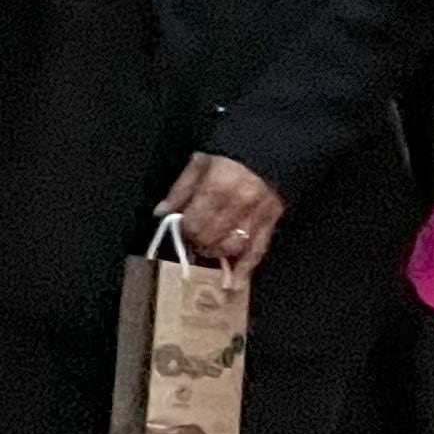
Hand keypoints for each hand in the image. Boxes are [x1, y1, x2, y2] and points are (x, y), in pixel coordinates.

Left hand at [159, 150, 284, 270]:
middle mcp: (239, 205)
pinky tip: (234, 283)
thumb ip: (181, 190)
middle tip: (193, 239)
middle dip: (198, 242)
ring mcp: (258, 216)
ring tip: (209, 249)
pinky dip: (245, 269)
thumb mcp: (200, 164)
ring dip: (217, 253)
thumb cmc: (230, 156)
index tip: (181, 228)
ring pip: (234, 248)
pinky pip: (258, 251)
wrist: (272, 151)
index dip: (184, 230)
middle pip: (212, 238)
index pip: (195, 222)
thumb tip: (161, 213)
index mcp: (218, 188)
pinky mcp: (272, 223)